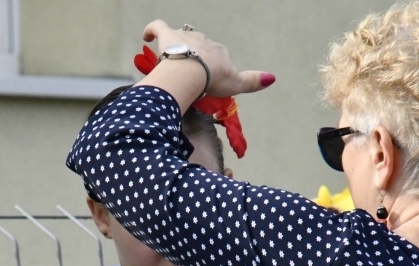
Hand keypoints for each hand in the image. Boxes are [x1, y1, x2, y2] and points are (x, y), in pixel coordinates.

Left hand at [141, 20, 273, 99]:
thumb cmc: (213, 81)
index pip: (217, 57)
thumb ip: (252, 82)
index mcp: (219, 52)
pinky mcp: (167, 36)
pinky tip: (146, 37)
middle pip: (199, 47)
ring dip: (177, 49)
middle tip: (189, 77)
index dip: (212, 69)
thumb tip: (272, 78)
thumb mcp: (236, 85)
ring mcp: (185, 37)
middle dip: (195, 60)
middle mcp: (204, 40)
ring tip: (172, 65)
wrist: (192, 73)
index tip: (207, 82)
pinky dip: (151, 30)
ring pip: (181, 39)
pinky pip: (157, 27)